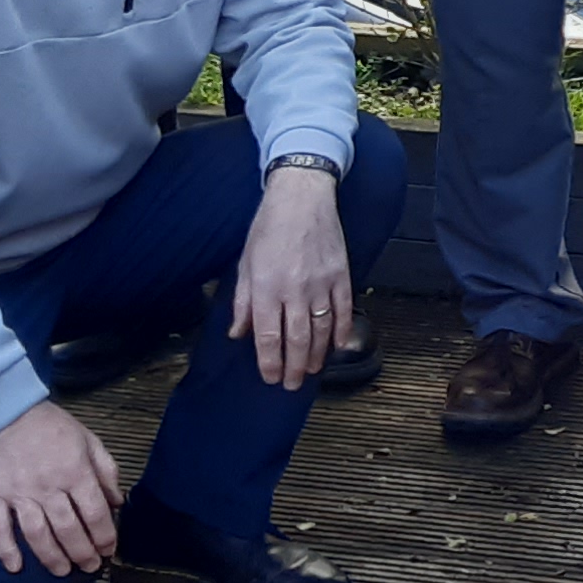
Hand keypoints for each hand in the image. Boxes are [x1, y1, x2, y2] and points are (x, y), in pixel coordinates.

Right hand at [0, 399, 125, 578]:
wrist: (4, 408)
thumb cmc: (49, 424)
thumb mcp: (87, 439)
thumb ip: (105, 470)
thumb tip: (116, 501)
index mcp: (75, 471)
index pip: (94, 513)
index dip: (104, 536)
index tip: (109, 550)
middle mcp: (48, 487)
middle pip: (68, 529)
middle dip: (82, 553)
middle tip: (89, 567)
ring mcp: (19, 493)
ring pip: (38, 534)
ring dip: (51, 557)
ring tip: (62, 572)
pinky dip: (6, 550)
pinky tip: (15, 567)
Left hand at [230, 160, 356, 389]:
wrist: (302, 197)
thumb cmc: (269, 227)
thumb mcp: (246, 263)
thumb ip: (242, 302)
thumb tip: (238, 333)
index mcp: (266, 287)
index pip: (268, 336)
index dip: (269, 362)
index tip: (271, 378)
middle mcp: (294, 290)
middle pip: (297, 340)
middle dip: (294, 368)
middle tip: (292, 385)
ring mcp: (321, 284)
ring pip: (321, 331)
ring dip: (317, 356)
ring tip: (311, 371)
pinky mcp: (341, 275)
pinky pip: (344, 311)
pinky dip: (342, 332)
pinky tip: (337, 347)